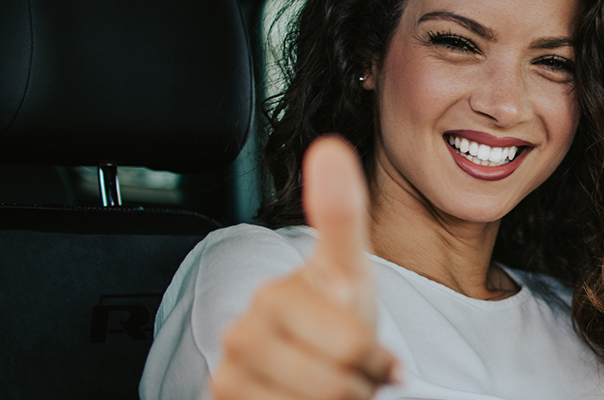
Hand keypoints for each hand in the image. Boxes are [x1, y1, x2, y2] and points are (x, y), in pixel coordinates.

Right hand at [211, 135, 396, 399]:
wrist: (309, 362)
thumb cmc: (334, 314)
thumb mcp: (349, 269)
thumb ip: (342, 213)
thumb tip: (329, 146)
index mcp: (274, 296)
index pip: (350, 345)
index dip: (373, 357)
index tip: (371, 351)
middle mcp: (242, 334)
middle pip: (331, 384)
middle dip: (357, 384)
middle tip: (353, 371)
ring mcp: (231, 373)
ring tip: (333, 384)